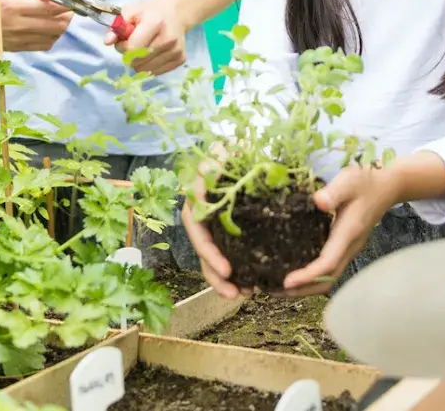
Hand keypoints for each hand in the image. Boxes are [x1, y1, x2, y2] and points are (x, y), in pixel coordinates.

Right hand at [0, 0, 73, 51]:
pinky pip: (42, 46)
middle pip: (58, 25)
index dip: (67, 2)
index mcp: (15, 6)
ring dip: (60, 26)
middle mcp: (19, 25)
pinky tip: (46, 26)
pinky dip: (51, 36)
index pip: (52, 7)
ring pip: (53, 37)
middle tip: (64, 3)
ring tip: (55, 14)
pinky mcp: (15, 49)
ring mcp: (18, 40)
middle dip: (67, 14)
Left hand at [106, 0, 190, 74]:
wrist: (176, 13)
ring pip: (145, 70)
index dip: (122, 48)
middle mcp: (168, 39)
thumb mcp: (130, 12)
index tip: (122, 41)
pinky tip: (153, 53)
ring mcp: (176, 51)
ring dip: (139, 62)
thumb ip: (116, 27)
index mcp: (155, 24)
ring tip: (143, 48)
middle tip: (133, 44)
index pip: (132, 48)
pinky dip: (149, 66)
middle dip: (129, 56)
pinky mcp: (180, 59)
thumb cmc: (150, 12)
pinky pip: (156, 72)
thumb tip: (107, 41)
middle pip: (138, 61)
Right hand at [184, 150, 253, 298]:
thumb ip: (230, 152)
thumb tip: (228, 151)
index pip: (197, 224)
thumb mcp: (235, 149)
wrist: (247, 155)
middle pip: (200, 245)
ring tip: (240, 295)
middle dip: (213, 269)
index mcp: (200, 193)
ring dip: (219, 279)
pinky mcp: (222, 233)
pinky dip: (230, 275)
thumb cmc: (240, 153)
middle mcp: (199, 210)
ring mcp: (210, 223)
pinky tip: (247, 289)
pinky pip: (221, 257)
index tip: (227, 267)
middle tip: (232, 286)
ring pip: (207, 256)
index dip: (208, 248)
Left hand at [278, 165, 402, 296]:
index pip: (328, 263)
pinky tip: (291, 269)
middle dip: (301, 290)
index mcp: (348, 233)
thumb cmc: (366, 181)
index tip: (286, 282)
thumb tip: (318, 201)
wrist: (388, 186)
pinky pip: (327, 268)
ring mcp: (348, 249)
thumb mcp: (349, 181)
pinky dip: (309, 276)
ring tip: (276, 286)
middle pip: (327, 279)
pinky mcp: (344, 247)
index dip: (307, 275)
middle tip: (273, 290)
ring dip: (304, 286)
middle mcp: (349, 247)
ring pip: (327, 277)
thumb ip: (334, 191)